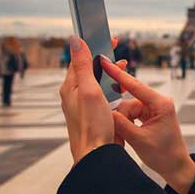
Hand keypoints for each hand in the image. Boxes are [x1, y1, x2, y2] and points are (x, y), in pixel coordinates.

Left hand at [59, 36, 124, 164]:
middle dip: (105, 60)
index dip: (93, 47)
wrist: (97, 154)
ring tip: (124, 69)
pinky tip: (123, 90)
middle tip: (119, 54)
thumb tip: (75, 40)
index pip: (80, 59)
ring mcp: (85, 106)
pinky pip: (104, 94)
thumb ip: (82, 65)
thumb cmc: (92, 125)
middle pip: (90, 70)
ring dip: (111, 73)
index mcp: (70, 88)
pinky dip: (114, 87)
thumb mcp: (88, 90)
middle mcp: (75, 96)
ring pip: (99, 82)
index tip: (109, 39)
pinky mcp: (95, 114)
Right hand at [100, 57, 194, 193]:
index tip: (105, 62)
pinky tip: (124, 136)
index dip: (118, 74)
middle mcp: (158, 102)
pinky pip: (131, 115)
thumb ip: (121, 124)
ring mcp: (154, 108)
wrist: (175, 167)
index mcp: (161, 103)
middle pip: (129, 101)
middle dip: (119, 117)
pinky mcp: (150, 115)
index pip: (135, 85)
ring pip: (128, 109)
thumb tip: (105, 112)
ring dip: (122, 124)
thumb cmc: (164, 154)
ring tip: (122, 140)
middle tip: (116, 134)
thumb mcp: (139, 140)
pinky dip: (125, 125)